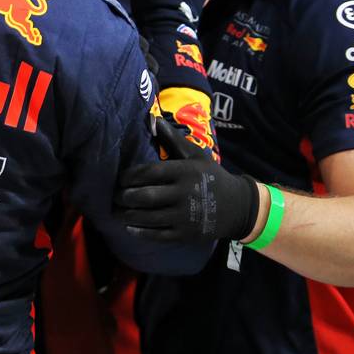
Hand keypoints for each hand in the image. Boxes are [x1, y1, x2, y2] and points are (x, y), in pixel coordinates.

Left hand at [116, 116, 259, 242]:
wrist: (238, 207)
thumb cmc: (212, 176)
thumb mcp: (197, 155)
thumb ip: (173, 139)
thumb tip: (153, 118)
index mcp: (184, 172)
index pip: (150, 173)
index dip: (130, 176)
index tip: (120, 178)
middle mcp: (184, 194)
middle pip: (146, 196)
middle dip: (125, 197)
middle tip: (115, 196)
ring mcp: (185, 216)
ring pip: (149, 217)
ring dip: (128, 215)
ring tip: (116, 211)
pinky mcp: (186, 234)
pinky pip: (158, 234)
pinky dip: (141, 232)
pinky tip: (129, 227)